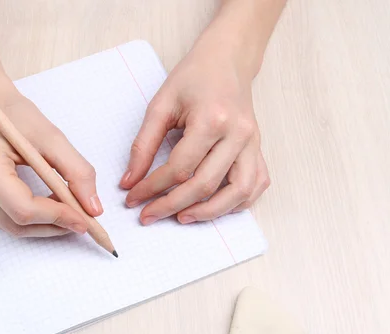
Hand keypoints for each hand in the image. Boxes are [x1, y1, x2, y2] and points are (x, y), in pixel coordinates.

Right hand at [0, 90, 102, 236]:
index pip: (23, 207)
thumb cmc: (16, 117)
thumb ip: (76, 172)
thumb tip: (93, 209)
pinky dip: (32, 219)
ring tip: (68, 210)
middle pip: (17, 223)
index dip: (57, 217)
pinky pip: (5, 221)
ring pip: (12, 227)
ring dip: (45, 225)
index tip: (85, 219)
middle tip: (83, 219)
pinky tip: (49, 206)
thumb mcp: (52, 137)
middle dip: (54, 225)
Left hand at [120, 29, 269, 224]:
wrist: (227, 60)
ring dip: (208, 213)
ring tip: (181, 218)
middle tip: (148, 216)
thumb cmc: (193, 78)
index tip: (132, 198)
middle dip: (172, 206)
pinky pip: (255, 186)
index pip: (179, 168)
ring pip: (237, 193)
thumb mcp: (161, 105)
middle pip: (205, 185)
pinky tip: (213, 207)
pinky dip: (236, 203)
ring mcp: (253, 144)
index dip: (152, 188)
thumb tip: (129, 181)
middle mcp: (237, 135)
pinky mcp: (259, 149)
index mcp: (211, 120)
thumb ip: (143, 145)